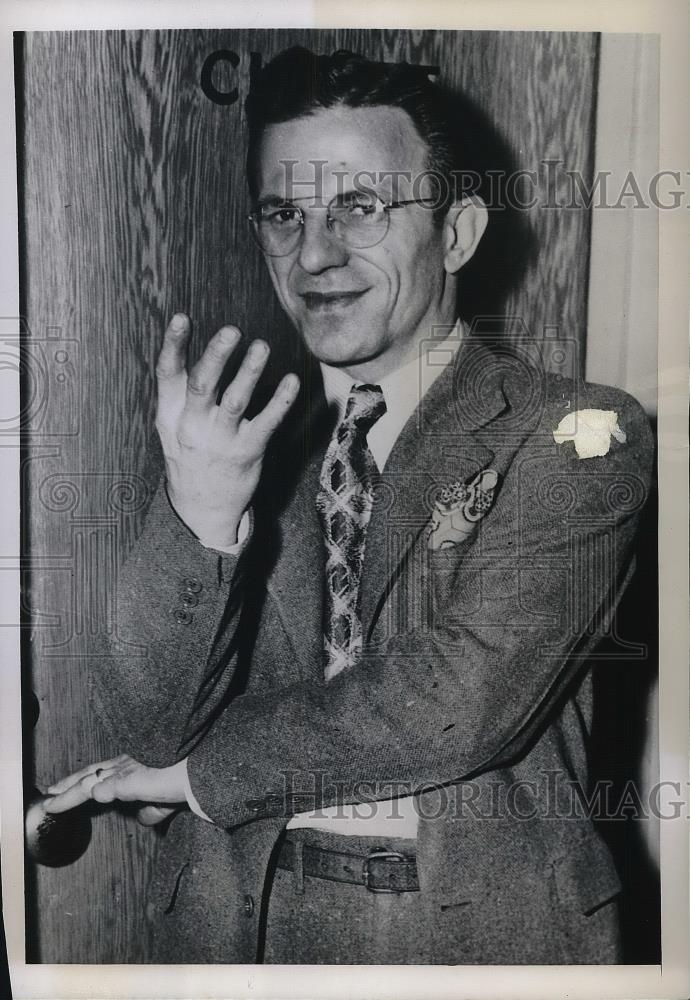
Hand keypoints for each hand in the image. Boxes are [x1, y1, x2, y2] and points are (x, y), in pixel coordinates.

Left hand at [44, 754, 187, 825]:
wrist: (206, 771)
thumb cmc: (190, 778)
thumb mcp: (166, 799)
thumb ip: (152, 809)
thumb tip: (141, 817)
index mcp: (135, 765)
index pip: (101, 772)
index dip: (80, 781)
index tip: (61, 789)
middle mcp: (129, 764)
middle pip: (90, 773)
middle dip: (68, 784)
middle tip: (49, 793)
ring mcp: (131, 770)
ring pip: (92, 781)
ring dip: (70, 794)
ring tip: (53, 801)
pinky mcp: (136, 779)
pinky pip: (112, 786)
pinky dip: (100, 791)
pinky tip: (91, 795)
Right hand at [155, 314, 299, 548]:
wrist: (201, 509)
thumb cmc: (190, 454)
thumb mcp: (171, 424)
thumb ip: (180, 389)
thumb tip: (193, 341)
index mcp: (170, 414)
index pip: (168, 375)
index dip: (173, 345)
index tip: (182, 318)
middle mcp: (193, 426)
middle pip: (202, 385)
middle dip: (216, 356)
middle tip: (231, 330)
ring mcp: (221, 441)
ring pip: (236, 401)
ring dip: (250, 372)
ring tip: (262, 346)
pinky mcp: (248, 453)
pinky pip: (267, 423)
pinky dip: (281, 401)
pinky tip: (292, 381)